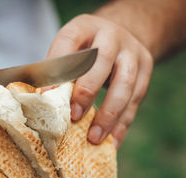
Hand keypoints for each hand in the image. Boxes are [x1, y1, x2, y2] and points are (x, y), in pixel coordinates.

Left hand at [47, 14, 152, 148]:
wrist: (120, 33)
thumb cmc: (84, 49)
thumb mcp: (68, 48)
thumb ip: (55, 70)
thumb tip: (39, 101)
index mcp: (84, 26)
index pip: (67, 43)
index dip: (57, 69)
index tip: (45, 96)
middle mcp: (110, 35)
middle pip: (101, 62)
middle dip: (86, 92)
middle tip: (73, 116)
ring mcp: (132, 51)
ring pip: (124, 84)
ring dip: (109, 115)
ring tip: (94, 138)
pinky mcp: (146, 67)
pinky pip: (135, 100)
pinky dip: (122, 124)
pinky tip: (112, 142)